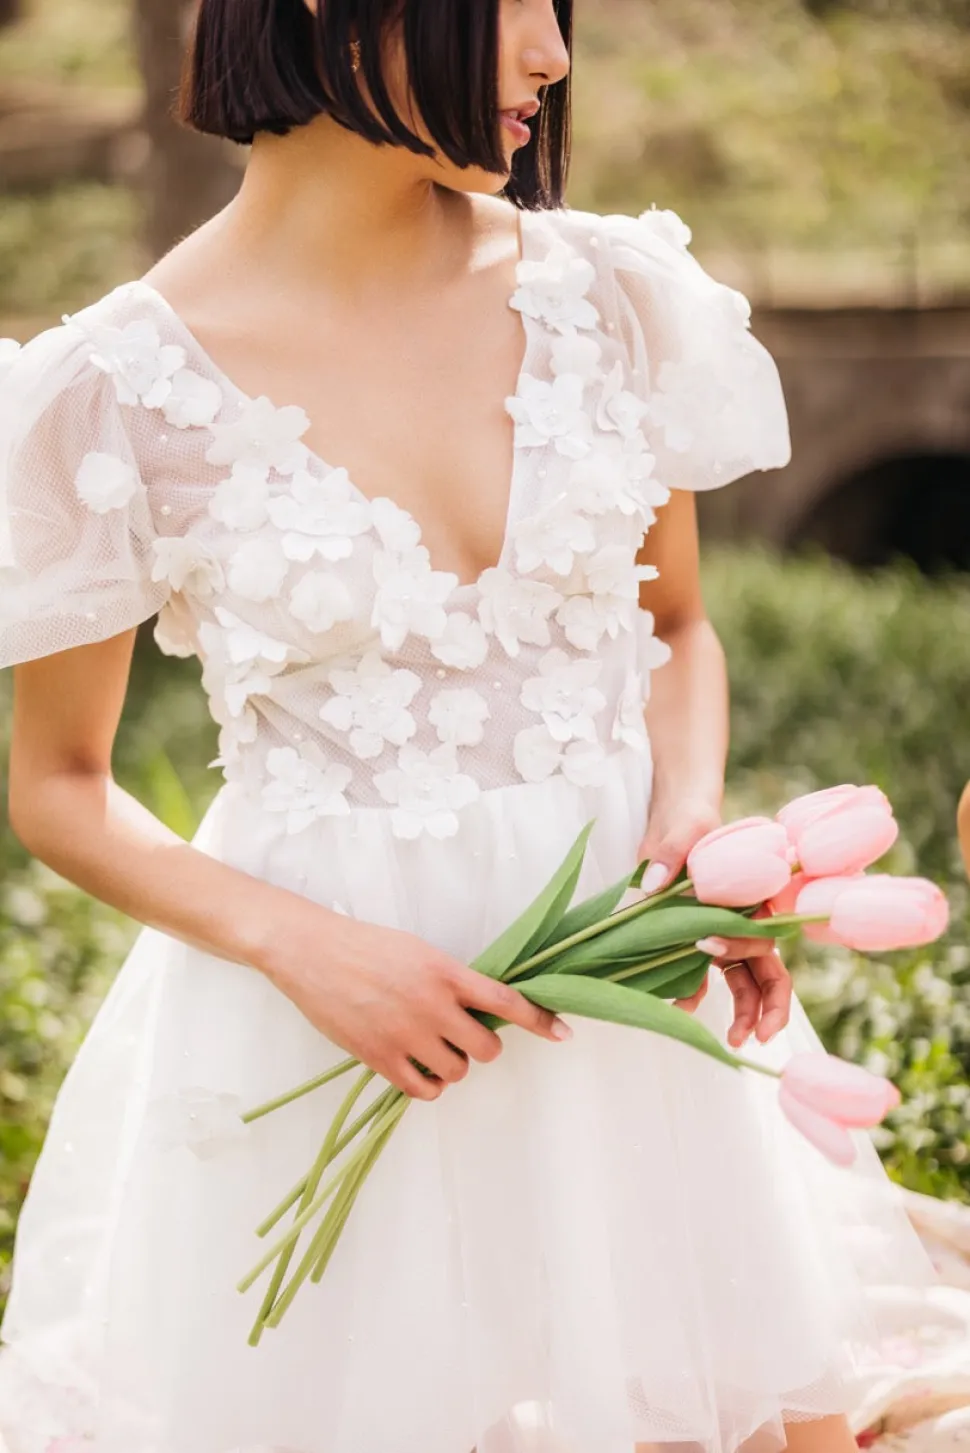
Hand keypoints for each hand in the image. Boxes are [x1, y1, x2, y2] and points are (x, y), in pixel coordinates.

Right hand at [259, 901, 570, 1100]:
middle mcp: (431, 1006)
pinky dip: (428, 1085)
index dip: (539, 1020)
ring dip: (452, 1065)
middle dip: (481, 1047)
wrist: (311, 951)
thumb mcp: (419, 951)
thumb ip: (451, 979)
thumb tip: (482, 1007)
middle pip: (486, 1049)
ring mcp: (405, 1035)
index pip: (506, 1001)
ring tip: (432, 1047)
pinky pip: (422, 1090)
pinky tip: (418, 1069)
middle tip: (463, 1036)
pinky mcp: (378, 1058)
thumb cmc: (365, 945)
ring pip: (456, 1072)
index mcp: (445, 972)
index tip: (563, 1032)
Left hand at [638, 799, 792, 1047]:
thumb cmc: (688, 821)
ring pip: (745, 982)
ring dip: (744, 1013)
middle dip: (767, 1006)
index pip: (763, 933)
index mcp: (753, 895)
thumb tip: (656, 882)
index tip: (707, 945)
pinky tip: (681, 1008)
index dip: (742, 945)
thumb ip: (672, 852)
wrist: (671, 822)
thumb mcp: (682, 829)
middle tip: (755, 1036)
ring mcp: (723, 934)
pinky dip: (697, 995)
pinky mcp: (698, 941)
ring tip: (732, 1040)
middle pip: (768, 970)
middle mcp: (744, 920)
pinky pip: (706, 977)